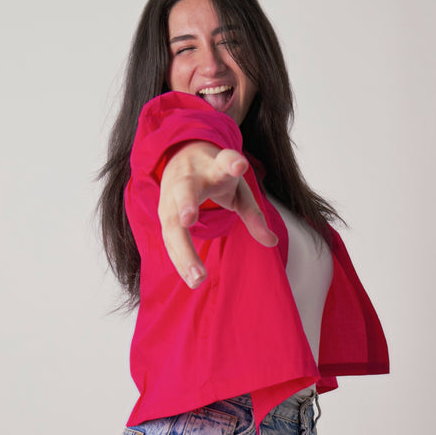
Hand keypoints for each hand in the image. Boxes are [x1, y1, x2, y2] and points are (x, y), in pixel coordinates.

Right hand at [158, 141, 277, 288]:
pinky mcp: (163, 212)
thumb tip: (272, 242)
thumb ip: (253, 215)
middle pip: (185, 190)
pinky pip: (168, 238)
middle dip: (186, 203)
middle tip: (188, 219)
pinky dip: (179, 259)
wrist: (181, 155)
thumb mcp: (237, 189)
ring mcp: (171, 194)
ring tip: (197, 277)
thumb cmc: (214, 174)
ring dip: (183, 250)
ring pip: (172, 221)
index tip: (240, 164)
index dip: (231, 162)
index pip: (223, 161)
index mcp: (214, 167)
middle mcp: (189, 178)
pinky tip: (191, 279)